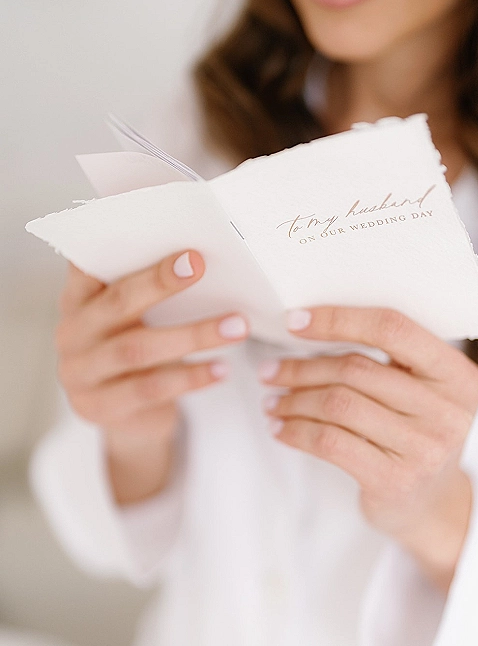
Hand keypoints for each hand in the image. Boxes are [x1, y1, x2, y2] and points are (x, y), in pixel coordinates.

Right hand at [56, 250, 248, 502]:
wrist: (127, 420)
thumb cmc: (137, 351)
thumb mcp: (134, 320)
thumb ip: (149, 291)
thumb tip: (198, 255)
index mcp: (78, 300)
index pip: (87, 263)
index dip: (117, 243)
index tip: (152, 225)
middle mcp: (72, 333)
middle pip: (118, 302)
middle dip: (160, 281)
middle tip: (200, 263)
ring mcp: (80, 373)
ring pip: (139, 349)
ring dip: (193, 335)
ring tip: (237, 326)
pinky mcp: (100, 407)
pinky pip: (151, 389)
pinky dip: (191, 377)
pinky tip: (221, 369)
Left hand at [259, 306, 477, 590]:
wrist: (432, 505)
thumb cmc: (415, 434)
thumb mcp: (422, 392)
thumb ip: (388, 360)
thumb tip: (307, 326)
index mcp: (457, 375)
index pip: (392, 329)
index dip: (339, 320)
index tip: (294, 321)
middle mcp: (447, 410)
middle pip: (356, 369)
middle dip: (302, 368)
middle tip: (269, 371)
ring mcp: (423, 448)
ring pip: (338, 404)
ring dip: (294, 400)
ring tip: (271, 401)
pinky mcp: (394, 480)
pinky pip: (330, 442)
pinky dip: (296, 431)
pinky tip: (280, 429)